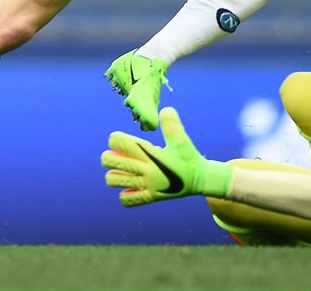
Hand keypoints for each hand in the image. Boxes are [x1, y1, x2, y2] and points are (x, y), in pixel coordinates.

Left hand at [102, 107, 232, 206]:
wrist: (201, 180)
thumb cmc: (189, 157)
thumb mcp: (182, 139)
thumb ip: (172, 124)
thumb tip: (165, 110)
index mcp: (151, 154)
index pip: (120, 142)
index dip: (115, 138)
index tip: (120, 139)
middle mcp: (146, 170)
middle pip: (110, 161)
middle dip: (109, 156)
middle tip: (118, 155)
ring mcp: (146, 185)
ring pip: (113, 180)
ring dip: (114, 174)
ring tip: (123, 171)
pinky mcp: (150, 198)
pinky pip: (126, 200)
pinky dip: (125, 194)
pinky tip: (131, 187)